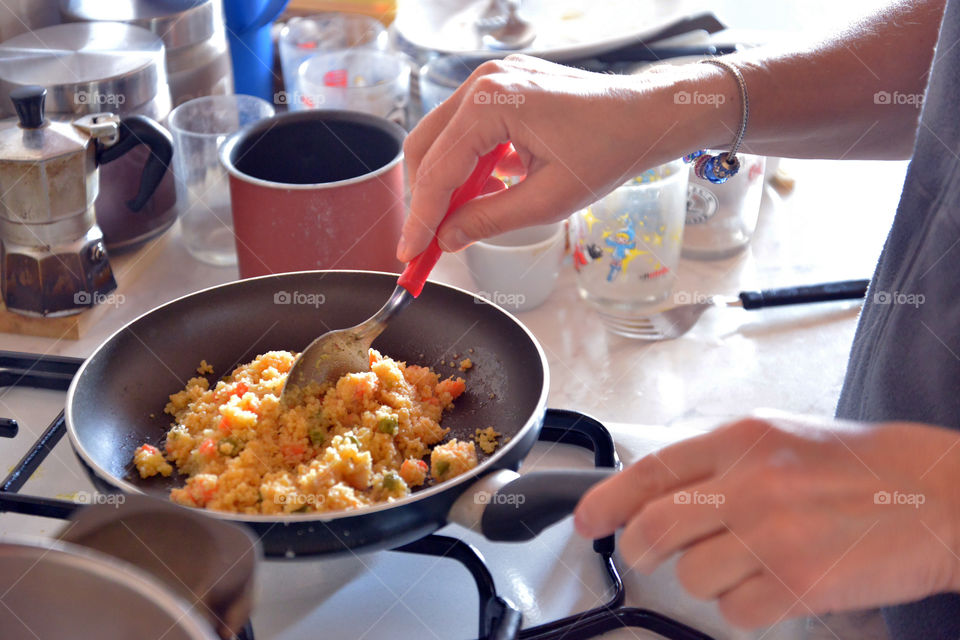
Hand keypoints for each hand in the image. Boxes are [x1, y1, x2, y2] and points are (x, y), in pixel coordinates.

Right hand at [397, 55, 727, 260]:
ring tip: (455, 222)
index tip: (409, 253)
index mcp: (493, 101)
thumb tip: (448, 239)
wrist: (645, 116)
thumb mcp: (548, 200)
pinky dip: (465, 163)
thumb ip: (489, 220)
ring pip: (441, 138)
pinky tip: (483, 191)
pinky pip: (464, 129)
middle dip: (424, 199)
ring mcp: (491, 79)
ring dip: (444, 182)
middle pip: (426, 147)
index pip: (438, 170)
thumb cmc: (609, 149)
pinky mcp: (501, 86)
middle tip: (425, 243)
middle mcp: (484, 81)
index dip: (420, 218)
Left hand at [573, 413, 959, 627]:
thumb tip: (659, 490)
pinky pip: (735, 612)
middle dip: (642, 548)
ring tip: (748, 561)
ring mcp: (771, 535)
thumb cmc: (859, 466)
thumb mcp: (778, 438)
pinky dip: (746, 607)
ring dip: (708, 579)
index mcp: (740, 440)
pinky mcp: (797, 583)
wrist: (937, 494)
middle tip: (653, 552)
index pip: (650, 472)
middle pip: (654, 530)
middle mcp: (748, 484)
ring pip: (691, 577)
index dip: (607, 500)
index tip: (586, 521)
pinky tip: (775, 584)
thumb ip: (718, 461)